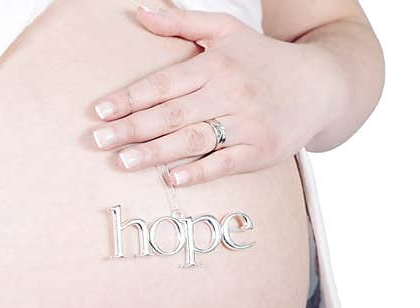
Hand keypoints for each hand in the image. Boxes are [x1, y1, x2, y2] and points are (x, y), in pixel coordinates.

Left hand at [91, 5, 336, 186]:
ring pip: (194, 140)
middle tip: (100, 141)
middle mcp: (230, 93)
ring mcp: (246, 124)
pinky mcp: (260, 151)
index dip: (130, 98)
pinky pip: (224, 163)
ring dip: (156, 153)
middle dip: (133, 128)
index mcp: (216, 64)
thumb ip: (181, 23)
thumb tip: (139, 12)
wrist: (320, 85)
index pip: (164, 83)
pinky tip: (171, 178)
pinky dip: (198, 172)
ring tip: (124, 162)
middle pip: (172, 114)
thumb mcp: (226, 30)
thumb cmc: (264, 59)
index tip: (100, 111)